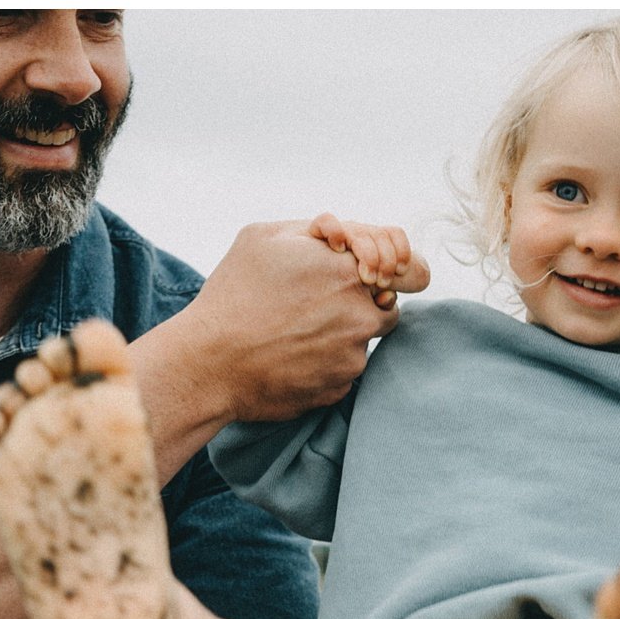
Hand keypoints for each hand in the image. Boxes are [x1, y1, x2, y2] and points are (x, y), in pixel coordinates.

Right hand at [149, 219, 430, 427]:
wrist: (209, 363)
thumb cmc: (234, 294)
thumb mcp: (266, 237)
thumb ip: (320, 230)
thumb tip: (349, 238)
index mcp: (349, 270)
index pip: (411, 270)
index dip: (393, 272)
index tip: (376, 276)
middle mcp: (361, 314)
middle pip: (387, 307)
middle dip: (363, 303)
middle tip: (318, 306)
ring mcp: (353, 356)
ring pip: (362, 341)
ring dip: (339, 335)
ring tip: (293, 333)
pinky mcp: (339, 388)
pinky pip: (342, 371)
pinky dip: (324, 364)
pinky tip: (289, 356)